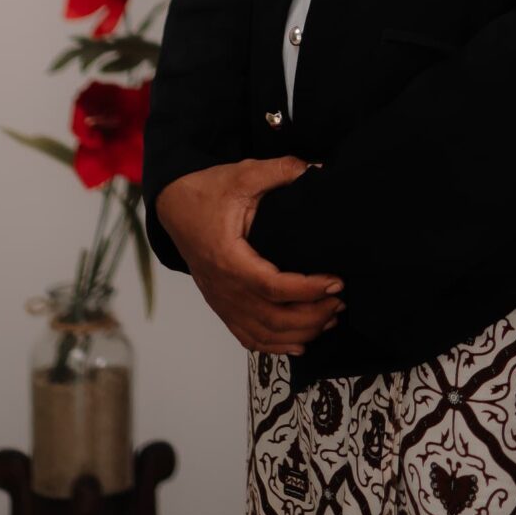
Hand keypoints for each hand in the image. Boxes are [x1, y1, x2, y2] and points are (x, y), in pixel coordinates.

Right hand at [154, 159, 344, 355]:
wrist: (174, 207)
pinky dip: (275, 346)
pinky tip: (300, 343)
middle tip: (341, 302)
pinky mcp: (222, 305)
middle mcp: (223, 288)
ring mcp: (221, 301)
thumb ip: (279, 170)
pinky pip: (248, 337)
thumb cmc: (208, 192)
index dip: (307, 290)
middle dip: (312, 316)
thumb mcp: (243, 174)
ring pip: (263, 333)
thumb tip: (314, 169)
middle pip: (272, 318)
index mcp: (229, 258)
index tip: (336, 282)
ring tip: (330, 319)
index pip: (273, 286)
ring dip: (300, 333)